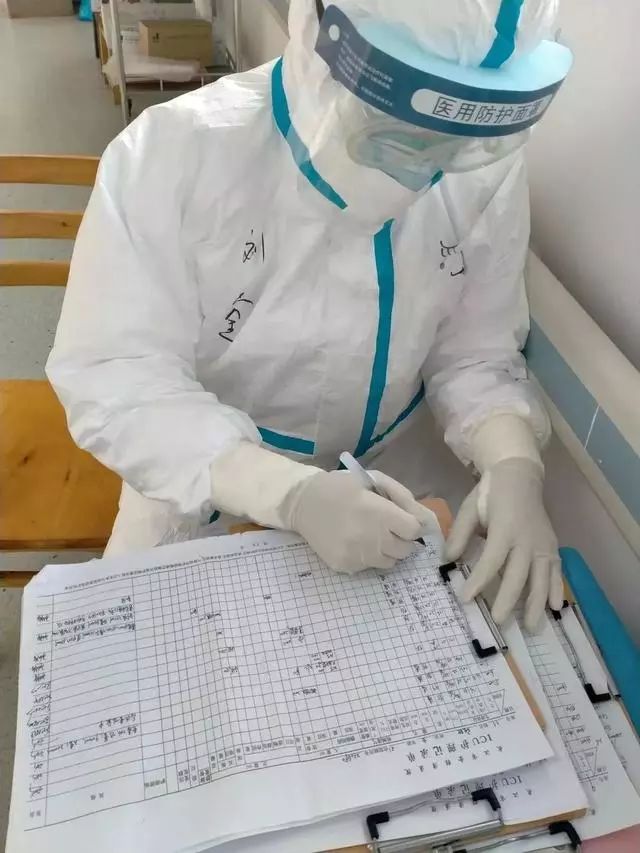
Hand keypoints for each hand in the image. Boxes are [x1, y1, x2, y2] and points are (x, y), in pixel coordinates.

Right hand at [288, 470, 434, 572]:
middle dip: (401, 539)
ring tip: (370, 536)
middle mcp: (372, 538)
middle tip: (386, 529)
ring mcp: (358, 555)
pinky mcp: (345, 566)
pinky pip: (368, 567)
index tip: (401, 520)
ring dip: (386, 551)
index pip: (414, 531)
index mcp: (380, 513)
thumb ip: (402, 496)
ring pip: (390, 562)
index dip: (410, 525)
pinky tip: (353, 542)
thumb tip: (424, 518)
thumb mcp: (373, 480)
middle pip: (406, 550)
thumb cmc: (340, 487)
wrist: (301, 502)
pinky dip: (366, 558)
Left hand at [445, 458, 562, 631]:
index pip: (491, 560)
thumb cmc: (490, 493)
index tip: (466, 599)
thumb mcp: (469, 508)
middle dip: (509, 601)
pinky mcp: (552, 545)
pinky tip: (556, 608)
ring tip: (532, 627)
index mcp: (504, 529)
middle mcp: (527, 539)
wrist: (520, 476)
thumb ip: (459, 534)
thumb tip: (448, 560)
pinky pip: (556, 571)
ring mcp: (543, 544)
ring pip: (541, 578)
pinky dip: (556, 589)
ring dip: (537, 604)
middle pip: (518, 575)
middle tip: (500, 623)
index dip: (479, 581)